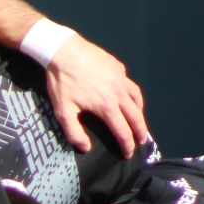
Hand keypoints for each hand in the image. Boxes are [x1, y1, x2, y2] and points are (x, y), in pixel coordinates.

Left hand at [43, 36, 148, 156]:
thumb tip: (86, 148)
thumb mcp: (63, 111)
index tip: (128, 154)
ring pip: (136, 97)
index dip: (127, 145)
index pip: (123, 131)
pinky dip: (132, 93)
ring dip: (139, 112)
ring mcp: (120, 77)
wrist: (63, 50)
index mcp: (106, 106)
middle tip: (141, 141)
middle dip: (140, 131)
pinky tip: (127, 96)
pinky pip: (129, 83)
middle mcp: (118, 92)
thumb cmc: (62, 81)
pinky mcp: (117, 66)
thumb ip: (74, 132)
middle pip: (136, 116)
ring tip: (138, 120)